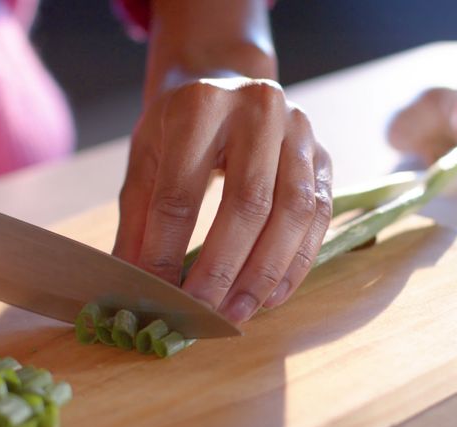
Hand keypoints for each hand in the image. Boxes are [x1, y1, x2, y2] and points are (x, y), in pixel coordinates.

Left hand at [113, 76, 331, 323]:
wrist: (227, 83)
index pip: (182, 193)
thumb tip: (133, 284)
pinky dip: (296, 263)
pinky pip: (318, 217)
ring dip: (264, 272)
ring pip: (292, 213)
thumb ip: (138, 221)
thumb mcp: (146, 160)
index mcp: (201, 106)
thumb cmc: (180, 129)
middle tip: (202, 313)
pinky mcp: (324, 157)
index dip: (167, 250)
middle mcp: (259, 110)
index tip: (158, 294)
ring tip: (238, 313)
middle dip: (223, 268)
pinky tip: (271, 295)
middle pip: (247, 203)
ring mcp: (300, 131)